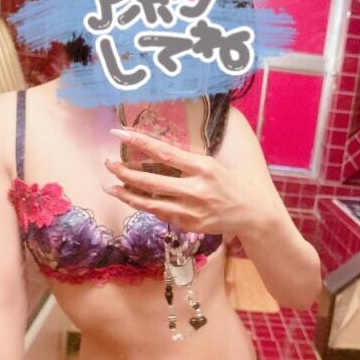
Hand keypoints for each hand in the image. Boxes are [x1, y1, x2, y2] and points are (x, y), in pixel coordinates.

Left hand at [104, 128, 275, 236]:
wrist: (252, 212)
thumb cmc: (230, 183)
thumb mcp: (212, 164)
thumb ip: (186, 160)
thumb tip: (156, 149)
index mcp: (203, 168)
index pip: (164, 153)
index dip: (139, 142)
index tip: (119, 133)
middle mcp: (196, 189)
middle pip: (151, 182)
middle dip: (124, 173)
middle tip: (108, 164)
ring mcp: (192, 211)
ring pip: (150, 204)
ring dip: (127, 195)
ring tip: (111, 187)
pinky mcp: (190, 226)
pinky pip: (162, 215)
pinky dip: (146, 206)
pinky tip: (134, 199)